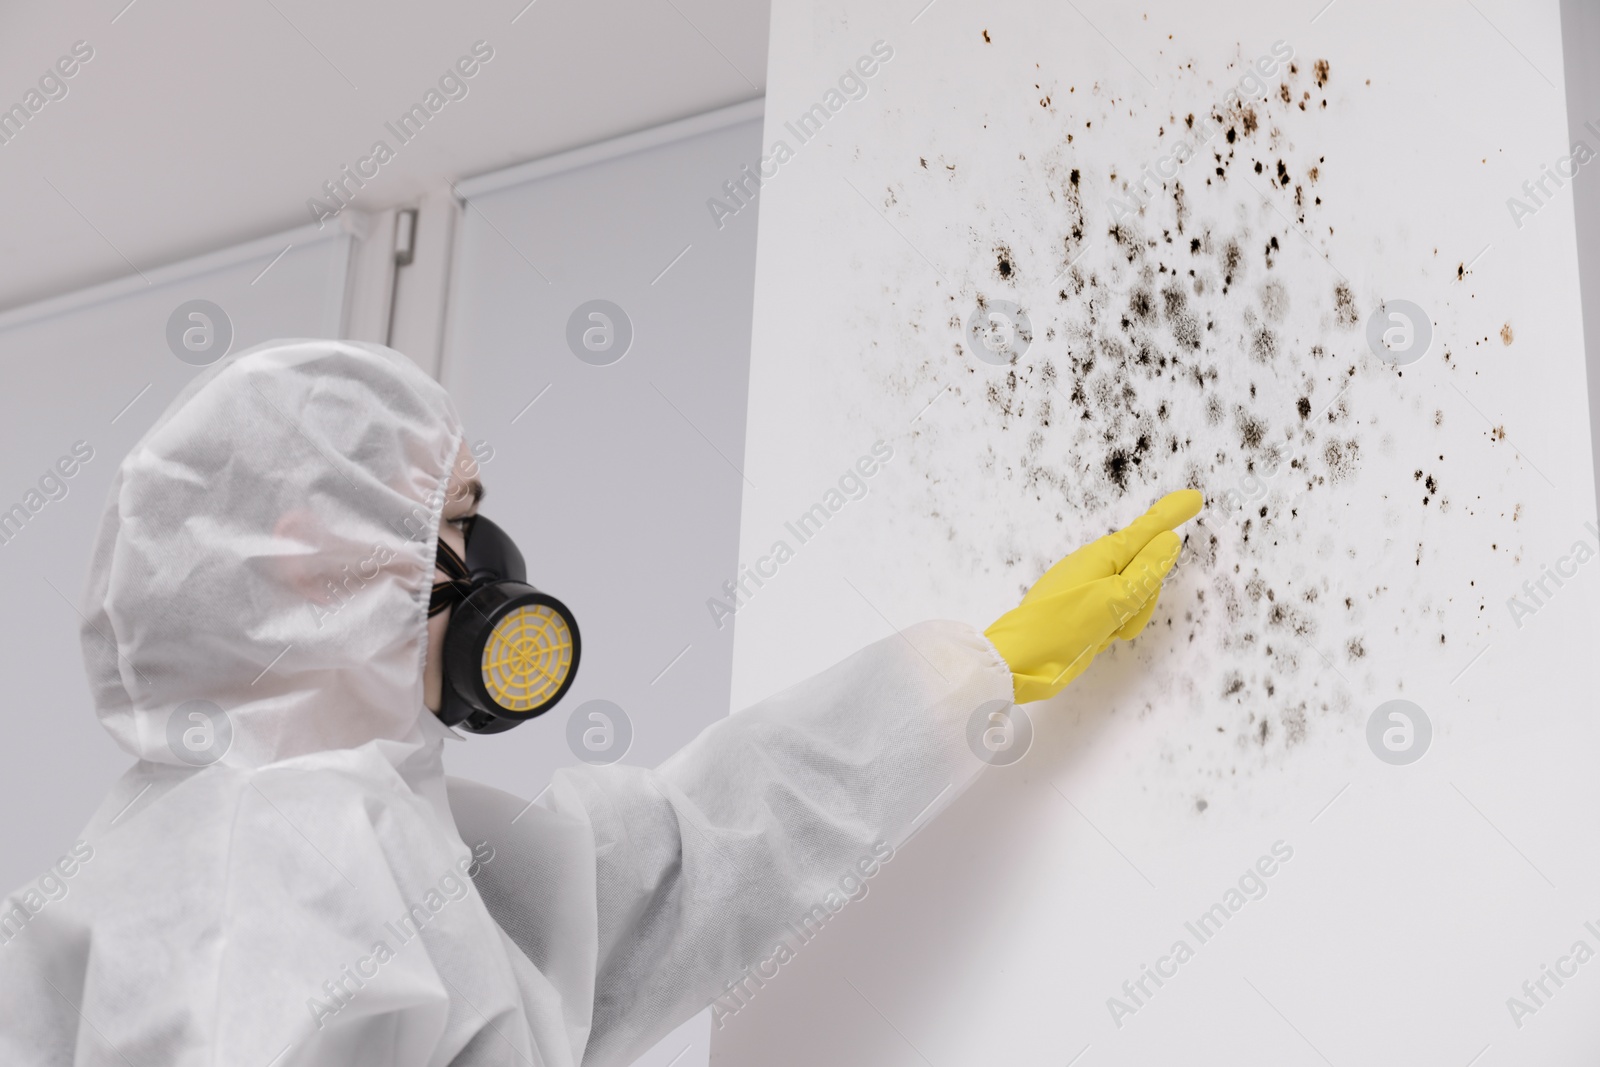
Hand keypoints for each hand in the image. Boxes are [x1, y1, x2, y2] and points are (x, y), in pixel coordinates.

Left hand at [983, 490, 1201, 702]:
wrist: (1019, 660)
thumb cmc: (1063, 627)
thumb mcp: (1113, 600)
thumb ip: (1145, 572)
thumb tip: (1168, 540)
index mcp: (1102, 556)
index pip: (1146, 530)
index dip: (1170, 515)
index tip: (1195, 498)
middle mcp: (1095, 566)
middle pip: (1143, 569)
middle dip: (1145, 596)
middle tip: (1124, 622)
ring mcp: (1086, 587)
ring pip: (1131, 595)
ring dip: (1128, 616)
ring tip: (1105, 633)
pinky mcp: (1081, 609)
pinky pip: (1113, 611)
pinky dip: (1113, 626)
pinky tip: (1095, 640)